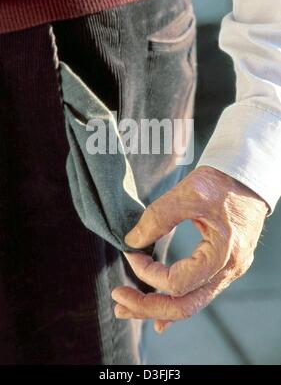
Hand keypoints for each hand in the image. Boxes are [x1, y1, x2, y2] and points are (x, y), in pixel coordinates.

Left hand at [112, 166, 267, 332]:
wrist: (246, 178)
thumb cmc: (220, 183)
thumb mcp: (187, 194)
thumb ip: (157, 218)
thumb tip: (132, 241)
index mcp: (222, 253)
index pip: (177, 281)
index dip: (147, 272)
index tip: (131, 253)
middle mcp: (229, 270)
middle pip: (184, 305)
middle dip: (147, 306)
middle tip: (118, 299)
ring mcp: (228, 271)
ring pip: (191, 303)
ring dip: (157, 308)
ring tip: (128, 308)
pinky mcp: (223, 266)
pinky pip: (199, 294)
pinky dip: (177, 305)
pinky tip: (159, 318)